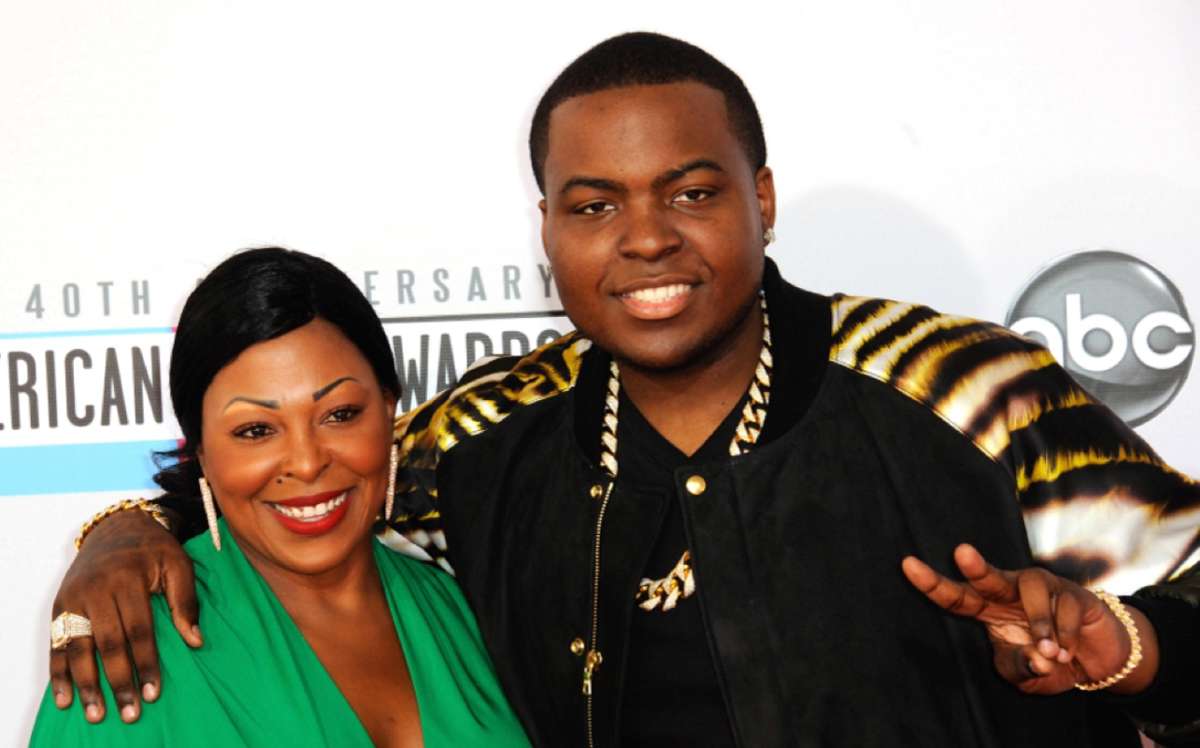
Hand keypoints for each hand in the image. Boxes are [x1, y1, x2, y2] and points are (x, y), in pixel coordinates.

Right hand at [50, 508, 200, 722]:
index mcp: (128, 578)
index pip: (139, 630)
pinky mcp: (60, 605)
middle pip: (108, 643)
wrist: (117, 526)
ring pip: (79, 648)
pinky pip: (57, 643)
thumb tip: (195, 641)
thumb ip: (186, 602)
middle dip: (119, 681)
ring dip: (86, 684)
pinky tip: (65, 697)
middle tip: (130, 712)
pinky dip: (59, 672)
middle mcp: (96, 589)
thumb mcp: (178, 564)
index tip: (154, 692)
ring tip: (96, 712)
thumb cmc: (154, 549)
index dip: (146, 663)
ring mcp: (74, 598)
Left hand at [901, 544, 1157, 694]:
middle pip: (989, 577)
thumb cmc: (1048, 661)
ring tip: (1052, 653)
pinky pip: (1066, 607)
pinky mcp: (1074, 593)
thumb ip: (1020, 667)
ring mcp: (1043, 587)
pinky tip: (1069, 651)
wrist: (1095, 660)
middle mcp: (1011, 591)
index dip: (932, 583)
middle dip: (976, 566)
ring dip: (1041, 624)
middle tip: (962, 553)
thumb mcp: (1026, 673)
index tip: (907, 564)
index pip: (956, 597)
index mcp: (988, 609)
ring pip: (1032, 589)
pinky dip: (1067, 635)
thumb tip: (1036, 658)